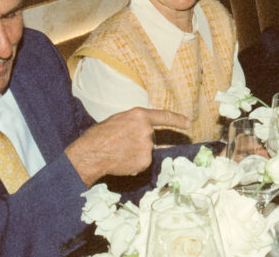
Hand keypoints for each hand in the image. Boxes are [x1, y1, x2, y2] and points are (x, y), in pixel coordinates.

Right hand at [66, 107, 189, 185]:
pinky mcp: (145, 162)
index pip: (164, 116)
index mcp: (139, 116)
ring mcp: (147, 147)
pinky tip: (121, 161)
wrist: (90, 154)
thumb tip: (145, 128)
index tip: (188, 123)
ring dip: (136, 153)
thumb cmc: (99, 136)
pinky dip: (134, 164)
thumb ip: (136, 122)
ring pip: (146, 150)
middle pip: (150, 137)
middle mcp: (147, 130)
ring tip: (118, 152)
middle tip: (120, 144)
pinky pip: (142, 162)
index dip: (177, 119)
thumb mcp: (118, 120)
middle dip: (139, 141)